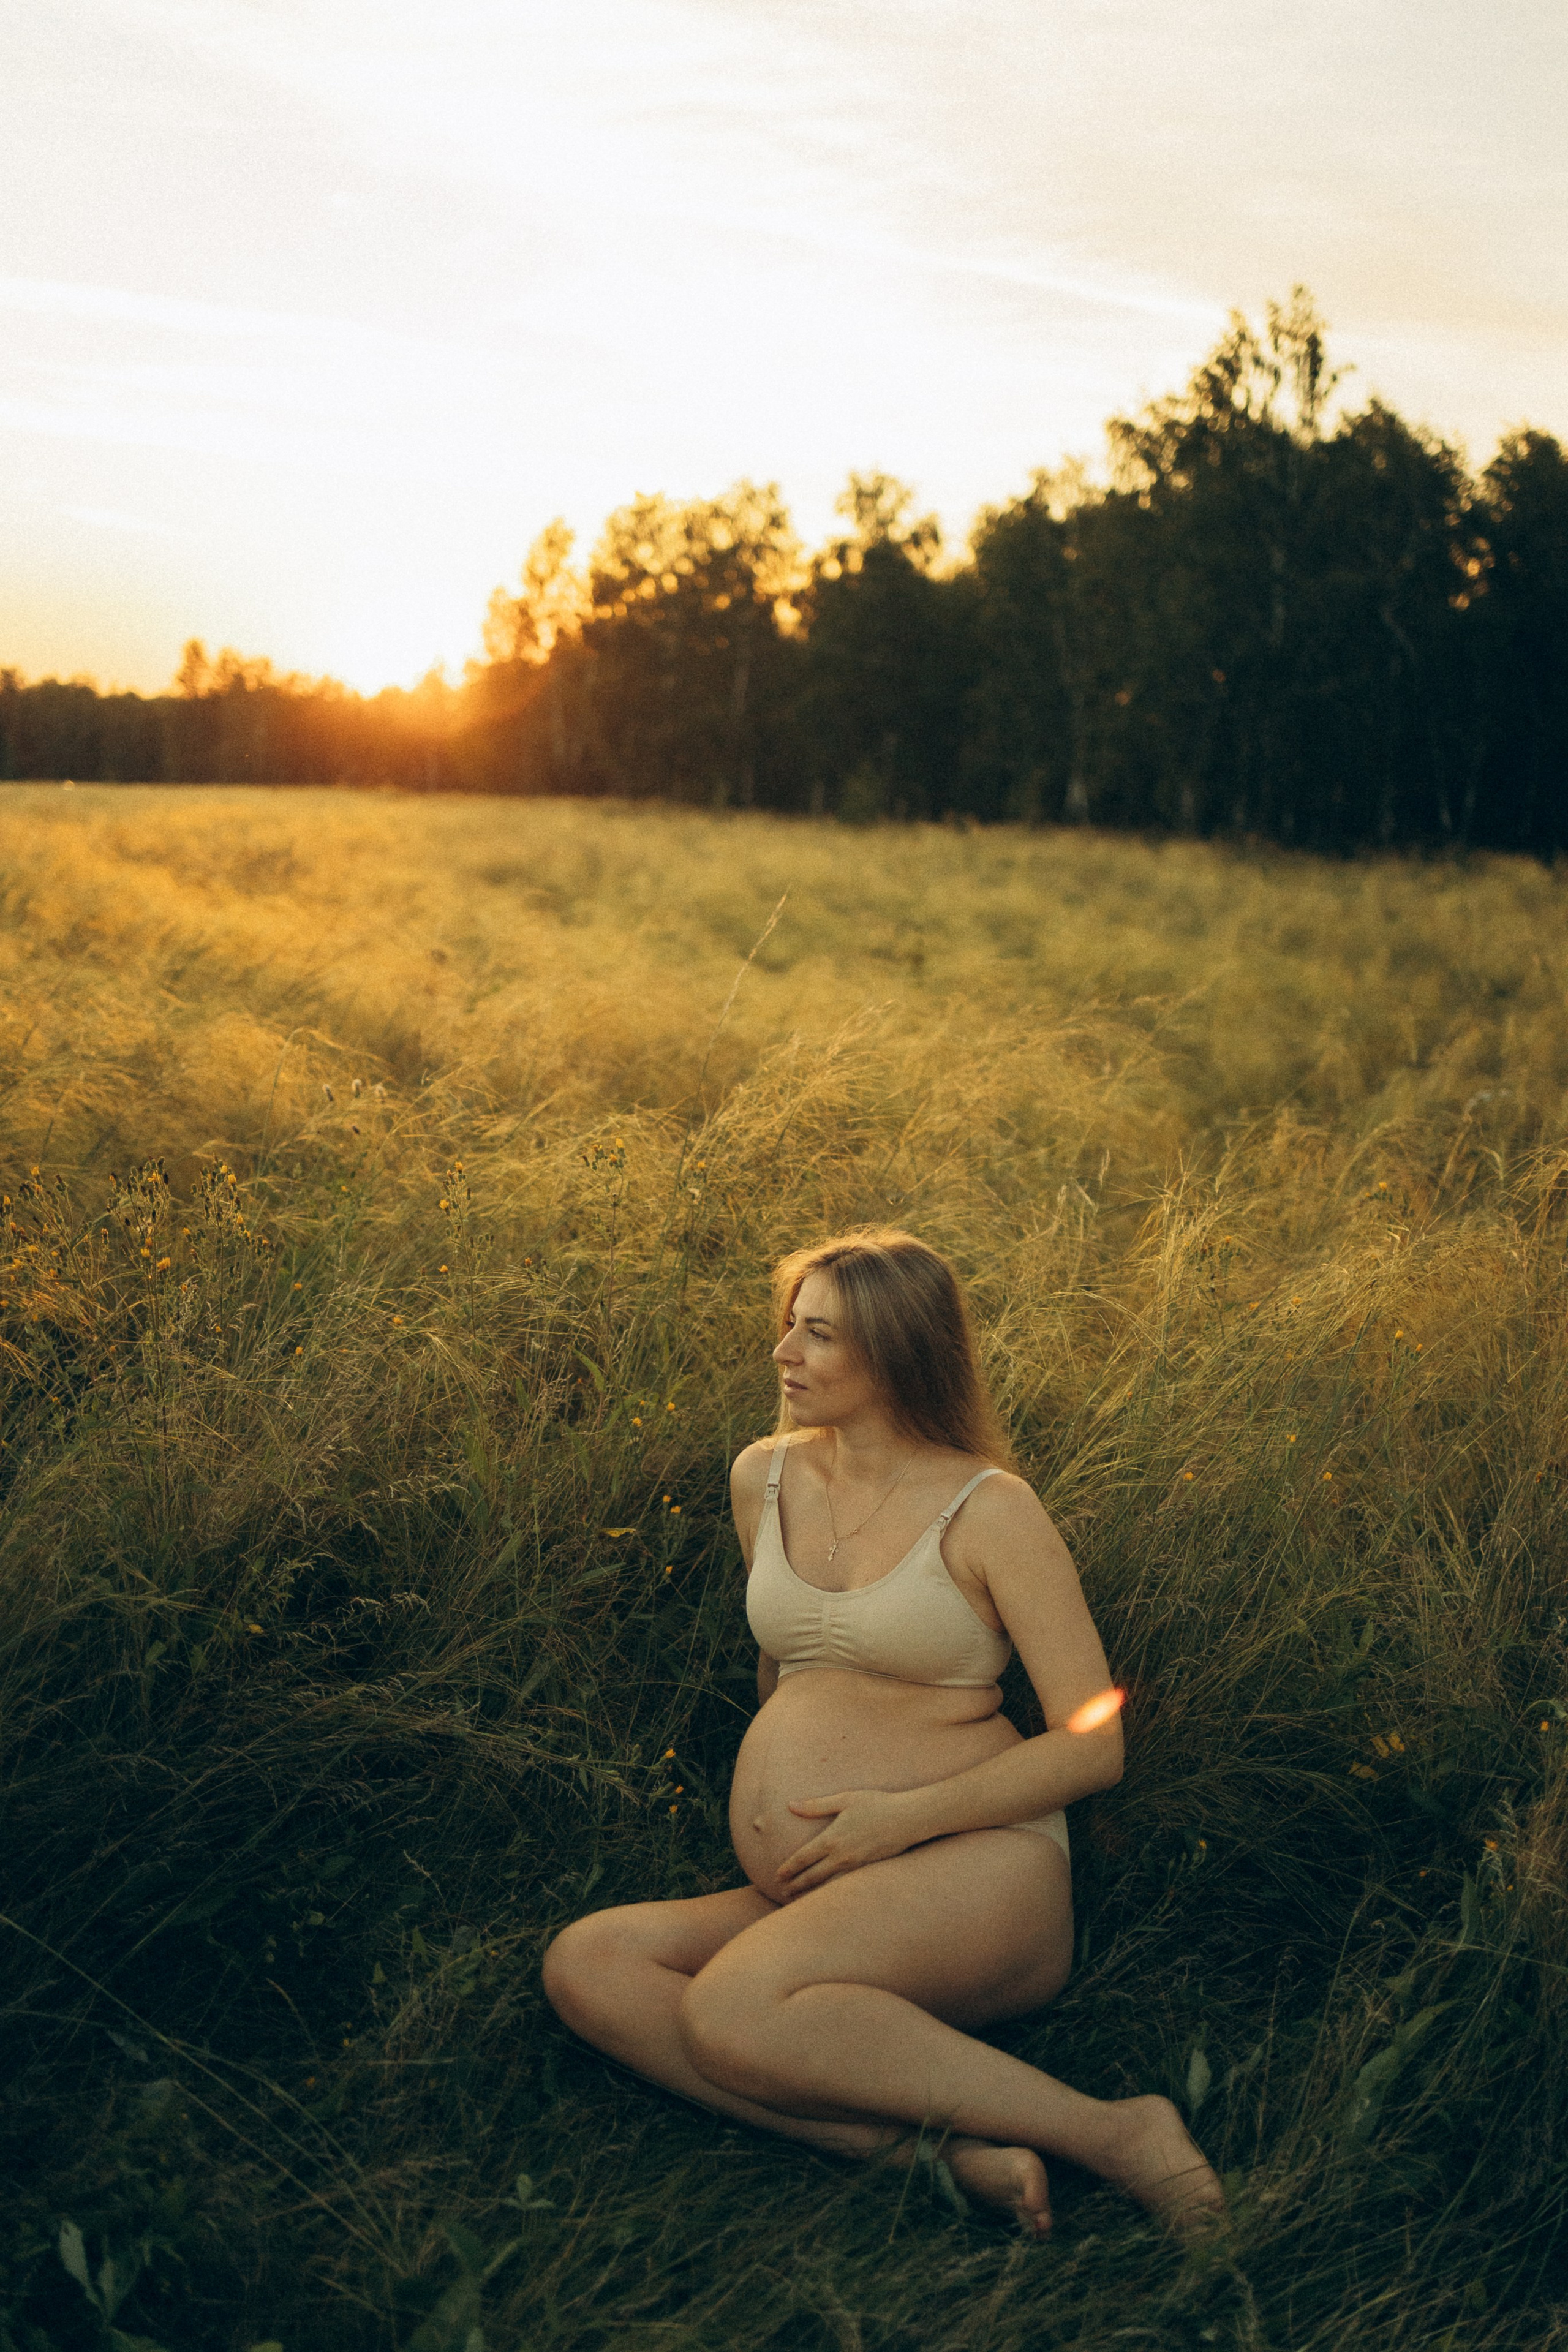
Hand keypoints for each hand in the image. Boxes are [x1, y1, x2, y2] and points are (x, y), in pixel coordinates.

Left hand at [774, 1787, 921, 1896]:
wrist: (908, 1819)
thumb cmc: (877, 1805)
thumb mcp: (845, 1800)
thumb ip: (816, 1806)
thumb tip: (790, 1805)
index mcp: (832, 1839)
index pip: (803, 1858)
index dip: (788, 1868)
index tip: (777, 1876)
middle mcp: (841, 1857)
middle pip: (812, 1876)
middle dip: (795, 1885)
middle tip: (782, 1891)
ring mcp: (855, 1866)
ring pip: (827, 1883)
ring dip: (810, 1890)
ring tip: (798, 1896)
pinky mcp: (867, 1869)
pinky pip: (842, 1884)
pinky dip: (829, 1889)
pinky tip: (826, 1890)